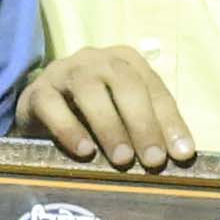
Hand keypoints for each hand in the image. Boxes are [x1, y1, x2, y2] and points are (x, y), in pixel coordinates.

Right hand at [21, 44, 195, 170]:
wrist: (40, 111)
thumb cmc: (91, 117)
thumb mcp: (123, 118)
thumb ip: (147, 130)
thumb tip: (180, 159)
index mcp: (126, 61)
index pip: (154, 89)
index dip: (170, 122)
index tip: (182, 155)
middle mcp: (97, 59)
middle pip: (125, 84)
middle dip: (143, 123)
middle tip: (153, 160)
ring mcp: (64, 71)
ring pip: (90, 91)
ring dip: (109, 126)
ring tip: (122, 159)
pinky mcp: (37, 91)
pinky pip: (52, 106)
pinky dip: (69, 129)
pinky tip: (84, 152)